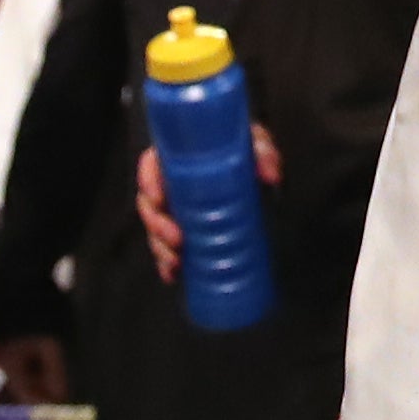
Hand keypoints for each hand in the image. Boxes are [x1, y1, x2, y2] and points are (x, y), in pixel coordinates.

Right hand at [136, 128, 283, 283]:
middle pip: (150, 204)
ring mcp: (174, 210)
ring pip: (155, 229)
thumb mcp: (255, 144)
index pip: (151, 165)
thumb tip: (270, 176)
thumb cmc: (247, 152)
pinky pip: (166, 248)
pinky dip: (167, 263)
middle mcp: (171, 184)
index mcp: (179, 158)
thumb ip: (263, 153)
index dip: (148, 182)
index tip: (159, 200)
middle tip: (177, 239)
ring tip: (176, 262)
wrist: (255, 174)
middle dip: (157, 225)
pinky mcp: (181, 231)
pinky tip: (173, 274)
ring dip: (161, 248)